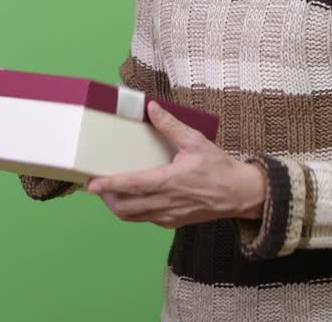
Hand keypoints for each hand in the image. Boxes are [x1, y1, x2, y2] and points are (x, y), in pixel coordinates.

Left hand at [86, 102, 266, 228]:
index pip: (132, 185)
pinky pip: (146, 219)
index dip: (109, 185)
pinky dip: (133, 211)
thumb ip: (171, 125)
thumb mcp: (196, 141)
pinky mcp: (173, 222)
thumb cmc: (219, 167)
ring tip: (109, 192)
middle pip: (125, 208)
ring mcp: (169, 216)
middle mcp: (167, 202)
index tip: (91, 184)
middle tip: (96, 185)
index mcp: (170, 181)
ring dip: (117, 206)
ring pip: (133, 217)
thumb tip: (151, 108)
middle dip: (107, 198)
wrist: (240, 194)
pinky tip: (131, 198)